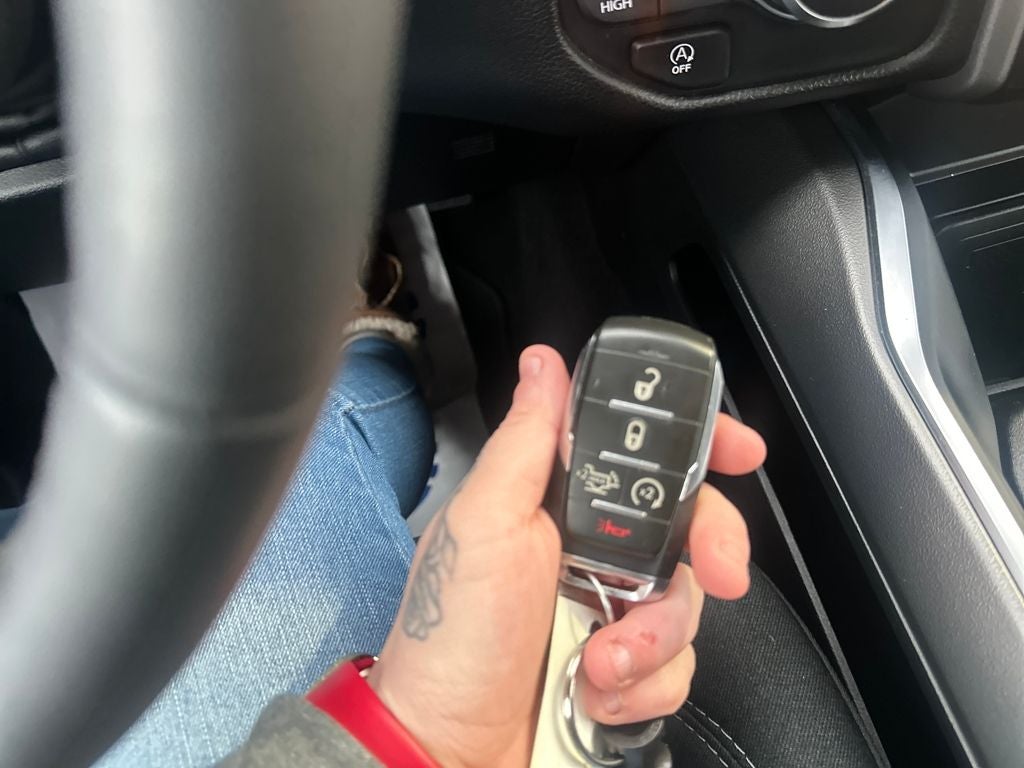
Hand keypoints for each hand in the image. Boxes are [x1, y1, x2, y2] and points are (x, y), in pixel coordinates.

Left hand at [366, 345, 765, 767]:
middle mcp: (592, 551)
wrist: (449, 747)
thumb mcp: (484, 524)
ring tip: (599, 662)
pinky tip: (597, 695)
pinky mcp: (627, 669)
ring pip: (689, 602)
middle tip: (717, 570)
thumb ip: (526, 443)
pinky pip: (678, 666)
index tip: (739, 450)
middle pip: (688, 525)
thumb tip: (544, 365)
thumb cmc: (451, 635)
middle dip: (709, 548)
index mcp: (559, 505)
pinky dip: (645, 687)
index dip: (696, 445)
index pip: (639, 456)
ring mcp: (613, 611)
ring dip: (653, 639)